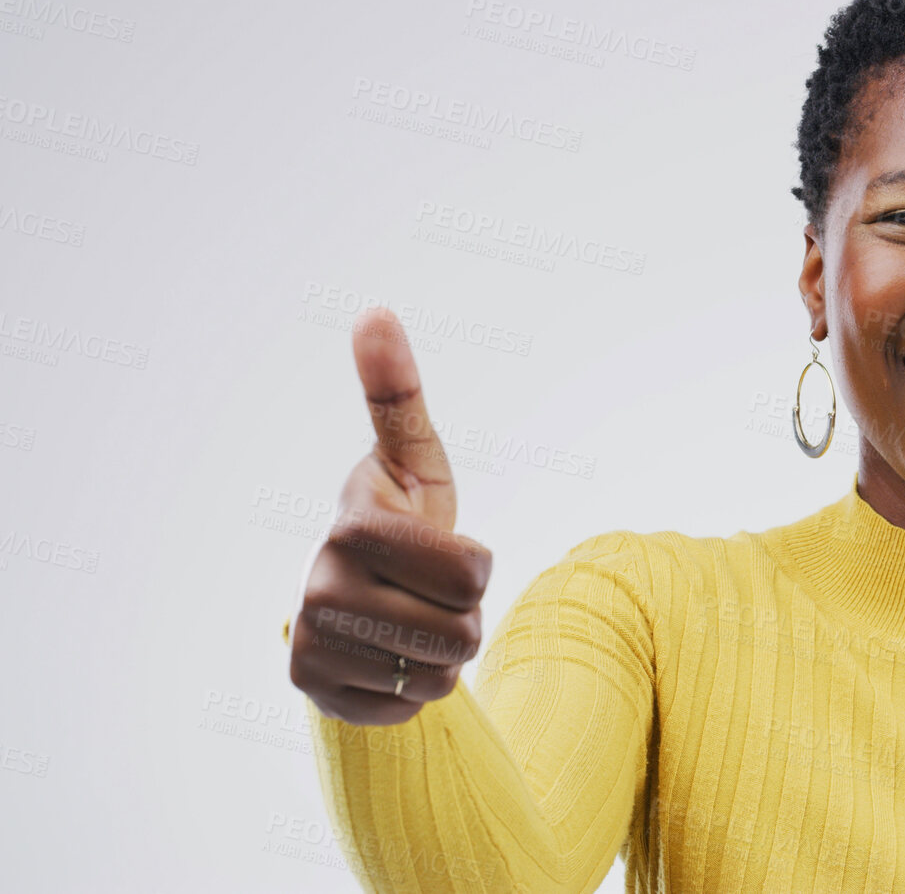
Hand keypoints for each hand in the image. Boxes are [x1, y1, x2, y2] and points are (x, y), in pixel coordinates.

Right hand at [288, 307, 492, 725]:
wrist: (355, 594)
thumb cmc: (401, 516)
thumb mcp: (413, 457)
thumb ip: (399, 393)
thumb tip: (375, 310)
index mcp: (352, 528)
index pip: (472, 572)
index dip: (476, 564)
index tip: (442, 546)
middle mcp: (319, 589)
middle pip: (462, 630)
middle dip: (464, 612)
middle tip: (427, 591)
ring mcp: (313, 644)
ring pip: (443, 674)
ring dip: (445, 652)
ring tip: (412, 620)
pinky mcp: (316, 693)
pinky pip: (413, 708)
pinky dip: (416, 689)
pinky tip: (389, 657)